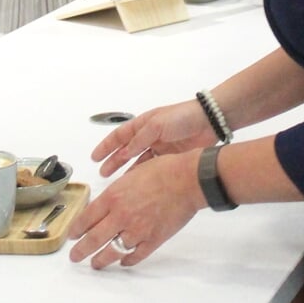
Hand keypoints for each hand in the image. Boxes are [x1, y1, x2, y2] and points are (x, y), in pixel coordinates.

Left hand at [67, 150, 199, 268]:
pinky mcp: (153, 240)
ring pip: (112, 252)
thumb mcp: (130, 175)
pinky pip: (136, 255)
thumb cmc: (162, 171)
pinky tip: (123, 261)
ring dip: (101, 260)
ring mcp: (137, 231)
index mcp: (113, 197)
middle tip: (74, 257)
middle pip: (94, 239)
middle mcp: (121, 216)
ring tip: (95, 264)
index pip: (86, 218)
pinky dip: (128, 260)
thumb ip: (115, 193)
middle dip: (81, 251)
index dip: (76, 229)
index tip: (72, 236)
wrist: (187, 180)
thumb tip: (105, 206)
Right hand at [91, 100, 216, 177]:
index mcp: (143, 124)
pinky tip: (137, 184)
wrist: (209, 122)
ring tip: (117, 183)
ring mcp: (160, 148)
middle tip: (102, 173)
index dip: (106, 146)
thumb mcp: (156, 125)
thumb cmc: (181, 118)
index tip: (94, 157)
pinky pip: (153, 168)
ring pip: (139, 161)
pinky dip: (144, 175)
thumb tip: (123, 153)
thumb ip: (139, 140)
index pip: (119, 136)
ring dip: (128, 170)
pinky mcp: (170, 158)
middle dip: (114, 161)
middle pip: (126, 150)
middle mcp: (149, 136)